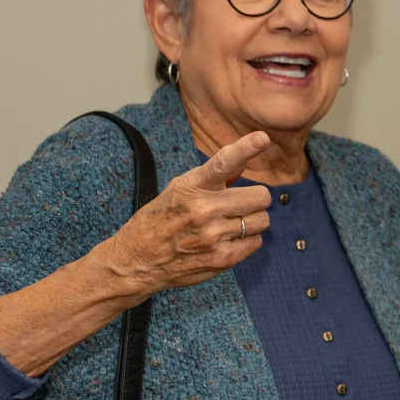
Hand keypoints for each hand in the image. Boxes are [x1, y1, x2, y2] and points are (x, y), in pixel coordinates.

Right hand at [99, 127, 279, 295]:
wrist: (137, 260)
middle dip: (255, 199)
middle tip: (241, 204)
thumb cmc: (159, 220)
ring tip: (231, 223)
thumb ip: (213, 178)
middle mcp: (204, 209)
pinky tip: (228, 240)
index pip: (223, 163)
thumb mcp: (178, 190)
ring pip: (262, 220)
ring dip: (252, 220)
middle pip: (259, 197)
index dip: (245, 149)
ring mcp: (214, 236)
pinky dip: (247, 240)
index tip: (262, 138)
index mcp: (190, 187)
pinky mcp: (222, 259)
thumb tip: (243, 164)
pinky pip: (256, 242)